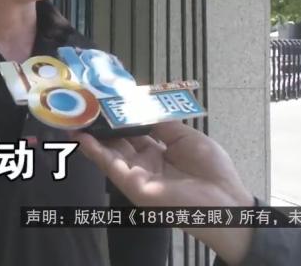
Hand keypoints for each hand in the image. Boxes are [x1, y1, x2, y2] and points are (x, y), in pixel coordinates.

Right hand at [70, 121, 255, 264]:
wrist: (225, 200)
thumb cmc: (211, 169)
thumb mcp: (186, 137)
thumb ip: (162, 123)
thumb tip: (141, 106)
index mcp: (158, 152)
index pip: (132, 132)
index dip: (120, 117)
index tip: (106, 101)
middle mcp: (144, 164)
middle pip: (117, 142)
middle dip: (101, 125)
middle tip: (83, 106)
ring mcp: (137, 175)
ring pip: (109, 154)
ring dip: (92, 137)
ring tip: (75, 119)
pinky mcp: (134, 186)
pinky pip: (111, 167)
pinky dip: (95, 152)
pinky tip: (83, 138)